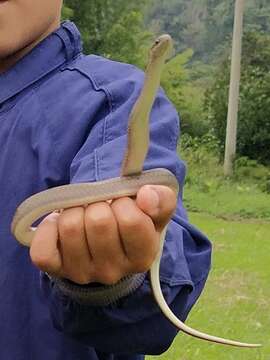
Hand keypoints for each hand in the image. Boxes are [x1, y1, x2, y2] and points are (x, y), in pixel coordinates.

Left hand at [30, 185, 176, 284]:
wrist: (110, 242)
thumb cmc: (134, 220)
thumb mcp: (156, 209)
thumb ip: (162, 199)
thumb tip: (145, 196)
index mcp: (142, 256)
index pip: (131, 221)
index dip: (124, 202)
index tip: (123, 203)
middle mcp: (113, 271)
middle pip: (98, 221)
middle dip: (98, 203)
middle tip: (101, 207)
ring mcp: (82, 273)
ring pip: (70, 227)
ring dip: (74, 210)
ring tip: (83, 214)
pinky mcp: (57, 270)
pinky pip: (43, 247)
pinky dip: (49, 228)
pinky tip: (61, 225)